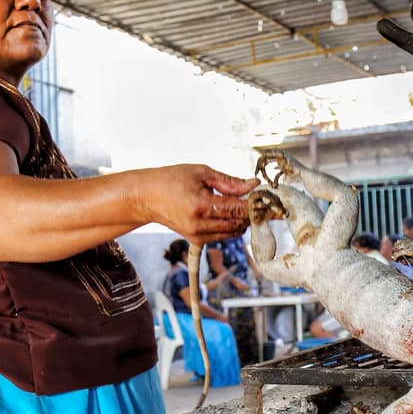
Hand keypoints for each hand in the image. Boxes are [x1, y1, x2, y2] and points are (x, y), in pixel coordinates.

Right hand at [133, 164, 256, 244]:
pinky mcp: (196, 240)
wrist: (147, 198)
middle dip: (251, 213)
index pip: (238, 209)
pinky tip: (228, 213)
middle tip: (256, 200)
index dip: (255, 204)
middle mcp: (199, 225)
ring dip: (241, 220)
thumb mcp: (201, 173)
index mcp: (200, 205)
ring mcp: (198, 235)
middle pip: (238, 224)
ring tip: (240, 204)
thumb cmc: (171, 180)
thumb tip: (252, 185)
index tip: (265, 199)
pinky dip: (230, 225)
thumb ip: (229, 182)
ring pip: (233, 233)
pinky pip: (223, 236)